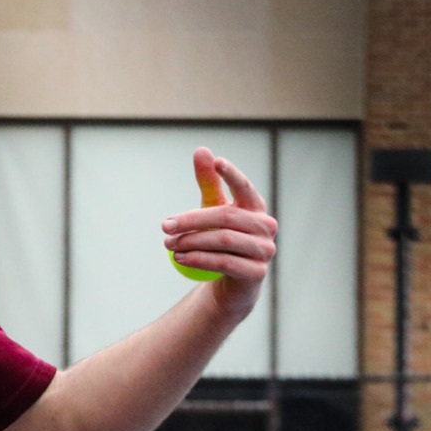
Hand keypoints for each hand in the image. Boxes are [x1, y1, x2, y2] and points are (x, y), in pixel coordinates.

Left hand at [161, 147, 277, 316]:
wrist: (231, 280)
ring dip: (191, 241)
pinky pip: (224, 262)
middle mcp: (266, 226)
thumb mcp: (214, 209)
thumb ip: (209, 183)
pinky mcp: (256, 272)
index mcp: (256, 208)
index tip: (217, 161)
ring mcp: (264, 250)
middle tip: (164, 225)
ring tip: (168, 244)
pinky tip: (179, 258)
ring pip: (223, 240)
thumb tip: (201, 150)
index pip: (245, 188)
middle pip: (225, 217)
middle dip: (191, 220)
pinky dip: (198, 259)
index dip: (232, 175)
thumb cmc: (222, 238)